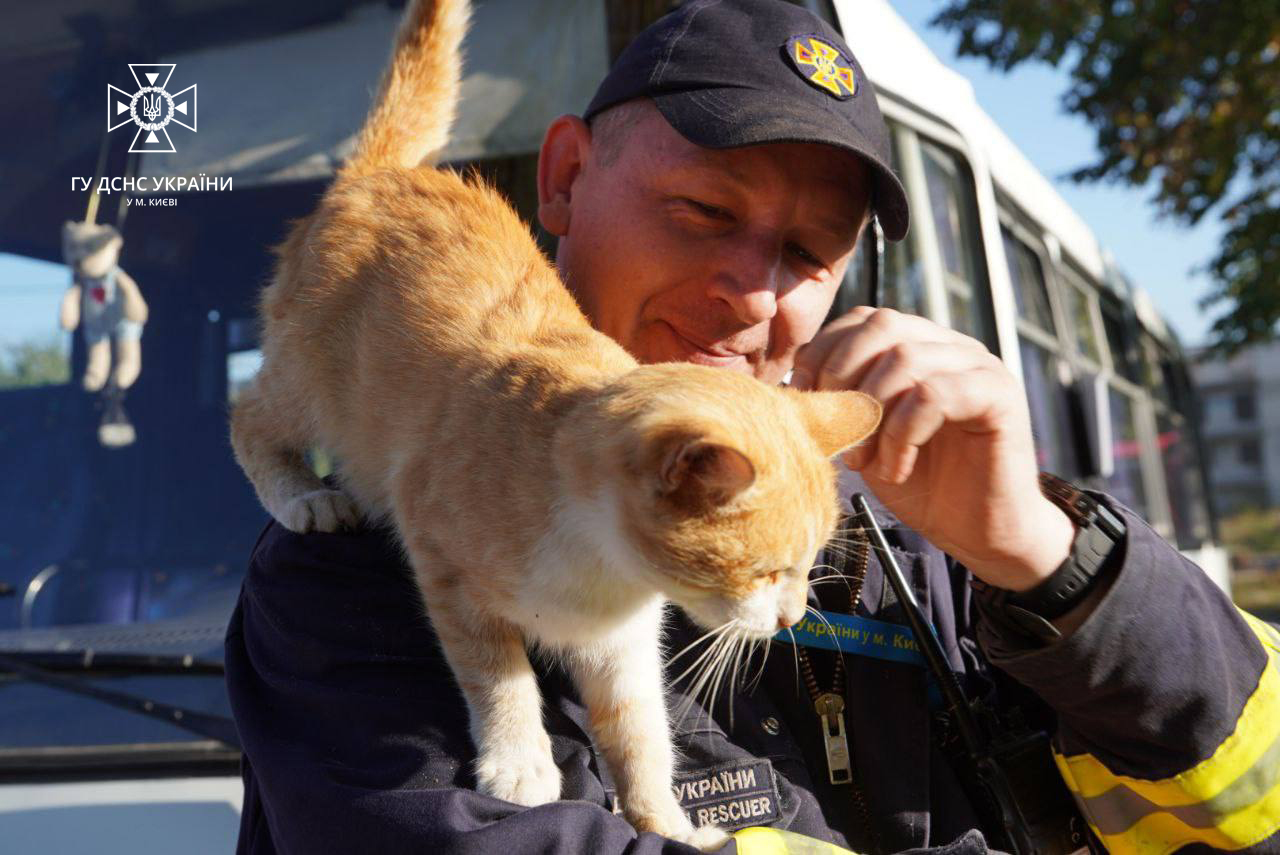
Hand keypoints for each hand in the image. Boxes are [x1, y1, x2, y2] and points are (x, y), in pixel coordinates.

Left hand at [791, 307, 1073, 591]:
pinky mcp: (1000, 395)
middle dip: (842, 375)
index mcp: (919, 346)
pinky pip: (935, 394)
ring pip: (905, 359)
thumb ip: (840, 403)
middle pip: (882, 325)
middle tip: (836, 432)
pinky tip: (898, 468)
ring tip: (866, 462)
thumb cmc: (922, 486)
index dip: (824, 354)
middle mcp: (950, 346)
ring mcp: (979, 366)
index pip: (862, 319)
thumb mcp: (866, 438)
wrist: (980, 534)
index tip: (808, 401)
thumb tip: (794, 378)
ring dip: (871, 414)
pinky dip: (902, 433)